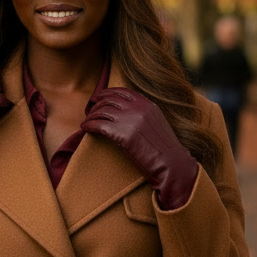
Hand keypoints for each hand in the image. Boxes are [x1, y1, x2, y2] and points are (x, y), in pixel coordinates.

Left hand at [81, 88, 197, 209]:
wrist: (171, 164)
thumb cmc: (165, 150)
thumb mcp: (157, 123)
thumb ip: (144, 114)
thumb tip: (127, 112)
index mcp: (147, 105)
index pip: (123, 92)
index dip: (108, 92)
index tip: (100, 96)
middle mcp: (138, 109)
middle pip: (110, 100)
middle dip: (97, 104)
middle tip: (91, 110)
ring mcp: (129, 120)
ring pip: (102, 111)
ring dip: (91, 116)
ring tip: (87, 121)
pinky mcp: (121, 134)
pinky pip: (98, 124)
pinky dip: (89, 125)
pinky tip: (85, 129)